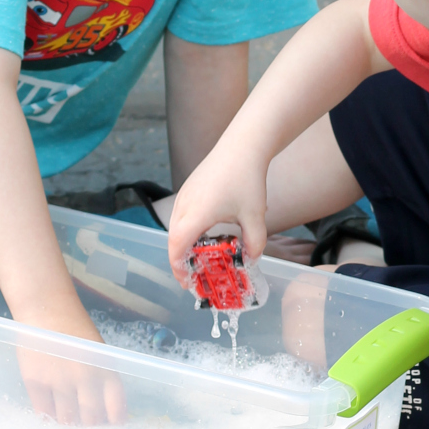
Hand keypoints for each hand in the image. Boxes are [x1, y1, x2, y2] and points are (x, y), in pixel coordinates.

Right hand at [14, 304, 125, 426]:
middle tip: (85, 427)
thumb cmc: (75, 330)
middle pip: (91, 419)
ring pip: (67, 420)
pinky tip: (50, 413)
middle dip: (89, 427)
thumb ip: (102, 379)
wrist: (46, 310)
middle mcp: (85, 378)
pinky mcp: (36, 382)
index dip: (114, 423)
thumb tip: (102, 411)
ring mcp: (59, 382)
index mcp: (106, 370)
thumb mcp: (99, 352)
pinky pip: (44, 412)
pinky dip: (48, 417)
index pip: (116, 407)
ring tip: (67, 421)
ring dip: (68, 424)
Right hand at [167, 146, 268, 284]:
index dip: (179, 269)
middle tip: (196, 276)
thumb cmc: (246, 179)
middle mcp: (184, 206)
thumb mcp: (255, 216)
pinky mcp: (188, 189)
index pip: (177, 249)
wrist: (241, 145)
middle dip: (182, 262)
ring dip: (184, 246)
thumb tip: (251, 260)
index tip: (188, 283)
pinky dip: (187, 231)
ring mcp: (184, 196)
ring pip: (176, 229)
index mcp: (196, 215)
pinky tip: (204, 235)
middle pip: (174, 242)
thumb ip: (254, 243)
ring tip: (200, 258)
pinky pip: (181, 216)